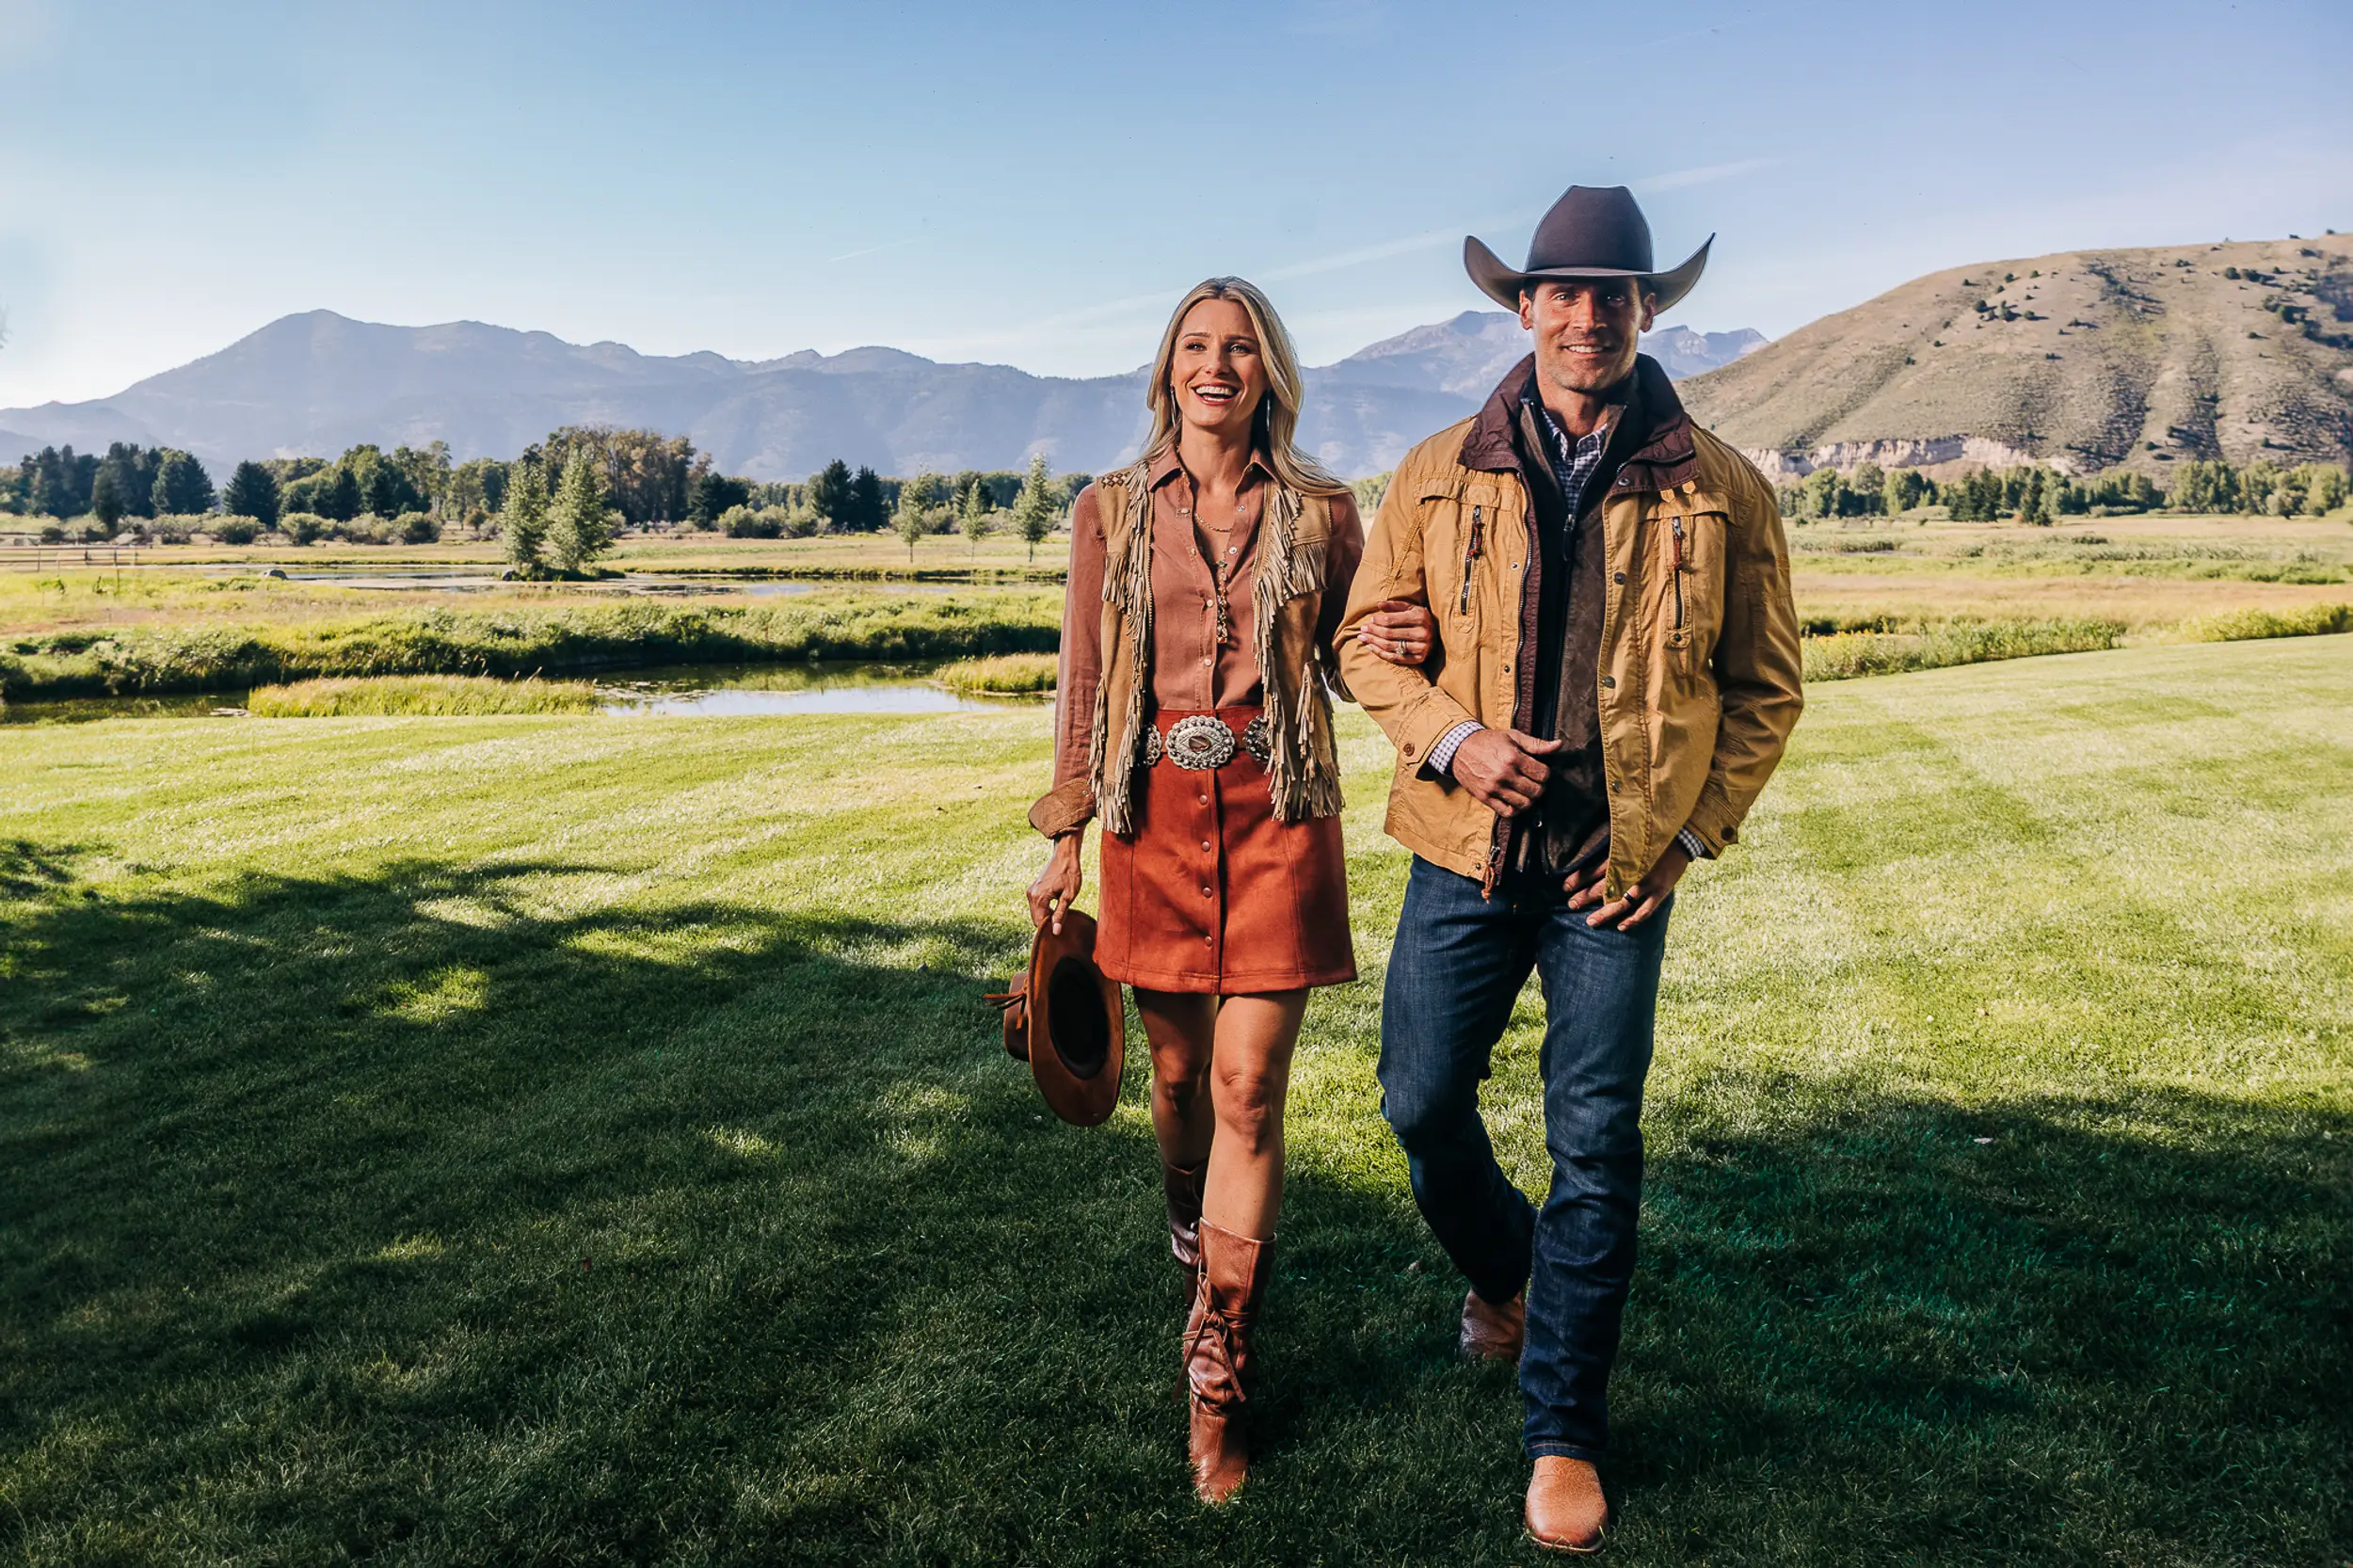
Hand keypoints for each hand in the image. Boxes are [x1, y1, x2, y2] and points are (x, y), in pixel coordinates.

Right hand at [1028, 834, 1082, 932]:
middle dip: (1048, 923)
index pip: (1040, 923)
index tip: (1062, 927)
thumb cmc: (1070, 874)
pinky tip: (1056, 907)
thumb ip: (1060, 914)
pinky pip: (1036, 906)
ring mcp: (1031, 891)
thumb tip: (1055, 932)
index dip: (1050, 928)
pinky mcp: (1033, 889)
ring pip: (1036, 913)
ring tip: (1061, 912)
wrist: (1065, 855)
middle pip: (1036, 919)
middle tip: (1063, 920)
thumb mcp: (1069, 896)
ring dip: (1046, 916)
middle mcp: (1031, 895)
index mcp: (1039, 897)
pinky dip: (1044, 909)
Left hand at [1360, 598, 1436, 665]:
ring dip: (1373, 642)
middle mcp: (1422, 632)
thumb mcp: (1410, 608)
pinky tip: (1371, 648)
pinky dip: (1380, 653)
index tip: (1369, 620)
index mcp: (1420, 616)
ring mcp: (1422, 647)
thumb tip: (1378, 604)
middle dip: (1373, 631)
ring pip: (1390, 646)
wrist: (1438, 635)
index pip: (1391, 620)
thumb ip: (1394, 605)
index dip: (1377, 621)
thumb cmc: (1419, 619)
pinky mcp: (1419, 658)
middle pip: (1389, 634)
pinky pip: (1395, 658)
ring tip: (1363, 638)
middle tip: (1362, 630)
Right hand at [1449, 728, 1567, 817]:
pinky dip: (1516, 810)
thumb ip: (1536, 744)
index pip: (1543, 774)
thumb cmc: (1487, 742)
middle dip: (1539, 787)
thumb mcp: (1512, 737)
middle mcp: (1504, 774)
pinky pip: (1507, 812)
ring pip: (1524, 803)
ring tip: (1526, 792)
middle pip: (1536, 791)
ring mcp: (1494, 787)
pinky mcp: (1485, 797)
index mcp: (1513, 757)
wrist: (1458, 748)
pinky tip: (1515, 801)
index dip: (1545, 773)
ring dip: (1529, 799)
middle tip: (1534, 782)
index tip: (1540, 771)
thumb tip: (1558, 746)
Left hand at [1572, 844, 1688, 929]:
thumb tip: (1596, 856)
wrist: (1684, 836)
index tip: (1565, 887)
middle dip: (1586, 897)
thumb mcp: (1633, 838)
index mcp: (1624, 855)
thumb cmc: (1654, 837)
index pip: (1596, 869)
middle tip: (1571, 905)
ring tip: (1590, 922)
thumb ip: (1615, 848)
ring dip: (1605, 913)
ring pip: (1622, 902)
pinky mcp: (1661, 890)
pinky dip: (1634, 919)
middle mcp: (1633, 870)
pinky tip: (1621, 927)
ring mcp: (1648, 882)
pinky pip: (1646, 910)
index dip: (1580, 878)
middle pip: (1605, 887)